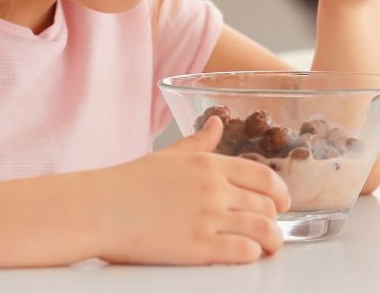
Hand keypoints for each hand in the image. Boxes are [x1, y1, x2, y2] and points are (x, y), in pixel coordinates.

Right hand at [87, 116, 290, 264]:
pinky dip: (252, 254)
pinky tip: (247, 255)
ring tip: (267, 247)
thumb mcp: (168, 155)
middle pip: (267, 204)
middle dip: (274, 219)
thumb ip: (198, 143)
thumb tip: (216, 123)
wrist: (97, 210)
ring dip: (271, 240)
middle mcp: (213, 188)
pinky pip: (243, 251)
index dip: (280, 192)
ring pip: (263, 228)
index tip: (282, 203)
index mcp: (208, 165)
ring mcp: (207, 218)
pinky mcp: (198, 247)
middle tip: (271, 229)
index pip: (263, 176)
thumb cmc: (127, 184)